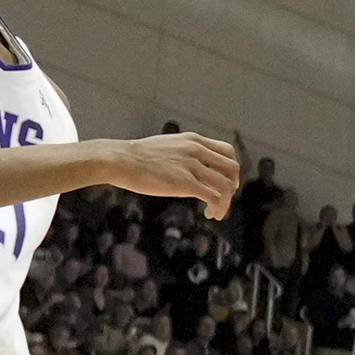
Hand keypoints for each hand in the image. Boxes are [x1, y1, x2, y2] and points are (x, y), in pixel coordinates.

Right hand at [104, 133, 239, 215]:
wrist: (121, 160)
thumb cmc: (138, 157)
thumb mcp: (168, 146)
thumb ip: (184, 154)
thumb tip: (189, 169)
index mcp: (194, 140)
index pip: (227, 151)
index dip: (230, 169)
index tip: (224, 182)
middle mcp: (197, 150)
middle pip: (232, 168)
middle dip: (232, 186)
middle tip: (222, 199)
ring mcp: (192, 166)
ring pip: (226, 185)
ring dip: (226, 202)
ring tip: (215, 212)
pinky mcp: (185, 183)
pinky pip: (214, 197)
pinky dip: (218, 208)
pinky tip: (209, 214)